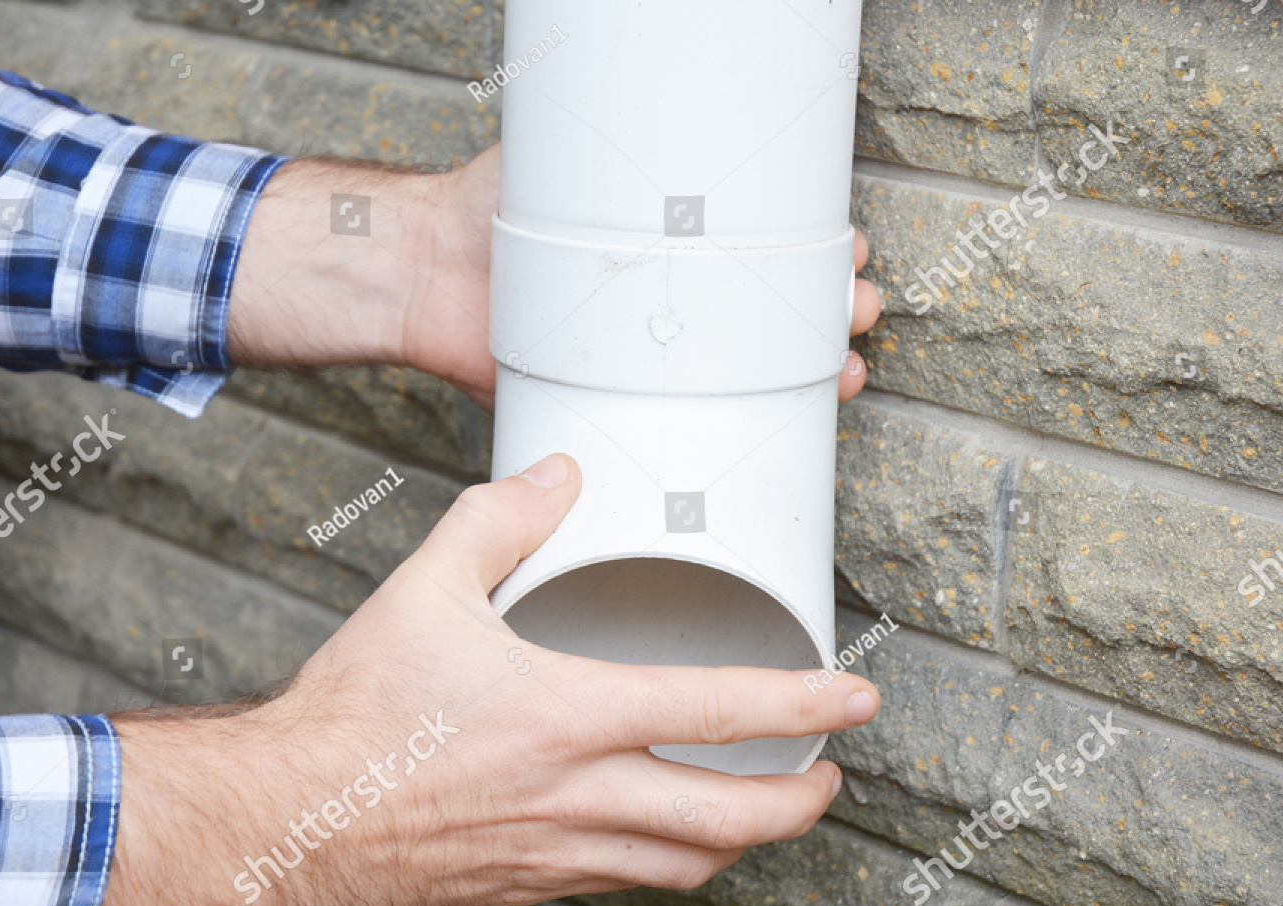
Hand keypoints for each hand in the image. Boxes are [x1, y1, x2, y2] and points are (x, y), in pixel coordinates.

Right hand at [75, 454, 879, 905]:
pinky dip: (665, 862)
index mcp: (571, 717)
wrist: (284, 823)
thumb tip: (557, 475)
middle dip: (798, 803)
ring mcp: (557, 854)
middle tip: (826, 777)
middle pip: (731, 819)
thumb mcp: (425, 591)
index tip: (856, 698)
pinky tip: (658, 837)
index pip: (720, 710)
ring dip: (741, 840)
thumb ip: (499, 522)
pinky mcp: (525, 888)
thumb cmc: (353, 716)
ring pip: (686, 867)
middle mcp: (580, 797)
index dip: (805, 704)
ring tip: (762, 811)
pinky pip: (622, 884)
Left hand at [227, 148, 882, 409]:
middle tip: (855, 310)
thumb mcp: (572, 160)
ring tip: (841, 372)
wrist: (427, 272)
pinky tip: (779, 433)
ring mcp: (649, 360)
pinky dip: (735, 435)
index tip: (848, 256)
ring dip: (805, 376)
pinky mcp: (619, 404)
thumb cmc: (495, 210)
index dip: (812, 259)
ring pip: (746, 377)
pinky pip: (684, 429)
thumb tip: (671, 93)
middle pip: (770, 317)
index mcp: (671, 250)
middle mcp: (669, 307)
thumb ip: (623, 142)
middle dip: (828, 315)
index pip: (762, 253)